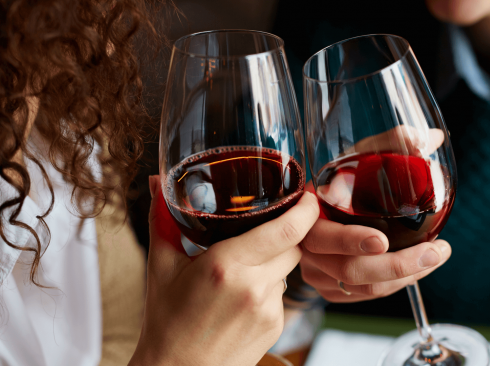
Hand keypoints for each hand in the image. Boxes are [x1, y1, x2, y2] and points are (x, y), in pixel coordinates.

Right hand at [129, 176, 319, 365]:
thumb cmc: (166, 323)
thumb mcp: (161, 267)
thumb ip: (163, 220)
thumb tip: (158, 183)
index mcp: (226, 265)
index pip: (287, 229)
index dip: (305, 209)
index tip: (307, 196)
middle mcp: (253, 286)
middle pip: (293, 245)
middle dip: (284, 234)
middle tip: (261, 232)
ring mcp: (269, 310)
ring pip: (288, 269)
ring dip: (273, 262)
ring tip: (240, 273)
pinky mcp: (277, 327)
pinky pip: (282, 293)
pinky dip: (268, 287)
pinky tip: (242, 298)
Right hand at [300, 126, 450, 302]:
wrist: (317, 208)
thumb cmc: (340, 180)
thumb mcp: (357, 158)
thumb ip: (391, 144)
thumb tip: (432, 138)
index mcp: (307, 214)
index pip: (321, 235)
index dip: (350, 241)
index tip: (383, 240)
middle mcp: (307, 248)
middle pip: (349, 270)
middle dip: (397, 266)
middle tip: (433, 252)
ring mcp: (317, 272)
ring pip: (363, 288)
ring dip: (405, 277)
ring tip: (436, 256)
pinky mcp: (329, 288)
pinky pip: (364, 296)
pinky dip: (395, 285)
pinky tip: (418, 268)